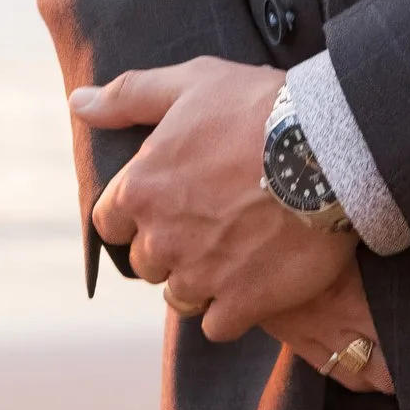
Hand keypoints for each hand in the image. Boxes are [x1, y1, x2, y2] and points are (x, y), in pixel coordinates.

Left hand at [72, 58, 393, 385]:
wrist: (331, 146)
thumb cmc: (259, 107)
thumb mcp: (192, 84)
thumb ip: (129, 96)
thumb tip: (78, 104)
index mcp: (141, 188)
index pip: (111, 224)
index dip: (138, 215)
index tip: (172, 203)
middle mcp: (162, 238)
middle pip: (148, 263)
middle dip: (172, 247)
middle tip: (214, 223)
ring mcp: (202, 274)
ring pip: (181, 297)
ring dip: (202, 280)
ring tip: (239, 252)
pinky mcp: (243, 301)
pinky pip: (217, 325)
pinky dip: (232, 310)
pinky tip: (255, 282)